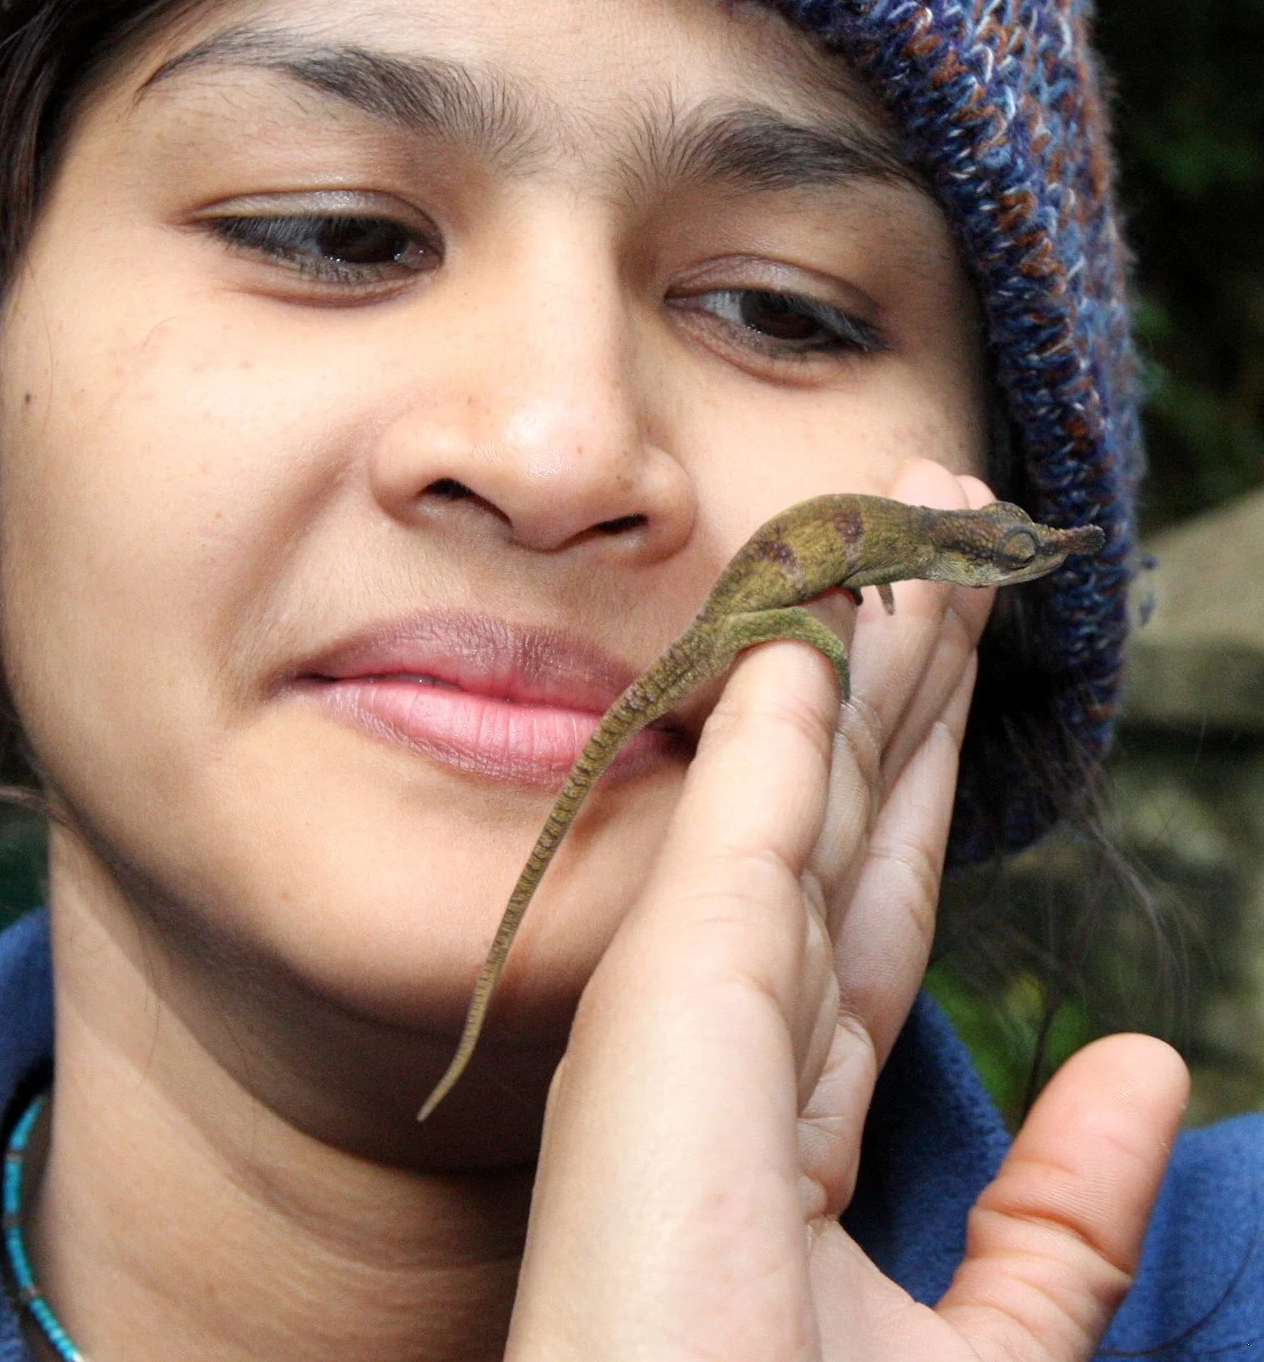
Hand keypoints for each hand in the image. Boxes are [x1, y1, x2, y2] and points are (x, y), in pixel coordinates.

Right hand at [507, 460, 1187, 1361]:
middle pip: (841, 810)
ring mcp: (693, 1004)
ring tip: (911, 530)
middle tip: (944, 531)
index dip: (923, 762)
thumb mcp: (985, 1350)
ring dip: (860, 653)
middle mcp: (731, 1027)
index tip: (959, 649)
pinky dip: (775, 708)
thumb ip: (1053, 1216)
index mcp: (788, 1098)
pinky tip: (814, 613)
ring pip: (798, 787)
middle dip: (901, 673)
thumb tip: (1134, 1069)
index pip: (875, 886)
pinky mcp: (674, 994)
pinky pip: (741, 818)